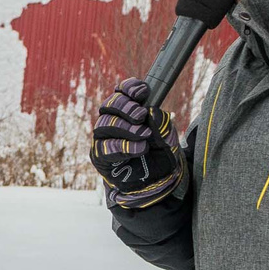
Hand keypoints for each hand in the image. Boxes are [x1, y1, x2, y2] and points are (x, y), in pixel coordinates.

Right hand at [91, 78, 182, 208]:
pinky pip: (104, 147)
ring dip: (125, 127)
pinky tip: (139, 148)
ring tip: (144, 134)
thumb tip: (152, 111)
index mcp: (128, 111)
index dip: (128, 88)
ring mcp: (104, 138)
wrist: (156, 181)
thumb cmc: (159, 154)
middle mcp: (113, 121)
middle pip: (109, 105)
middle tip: (141, 115)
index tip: (143, 92)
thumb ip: (161, 124)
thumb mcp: (168, 137)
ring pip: (104, 124)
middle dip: (125, 107)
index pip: (121, 92)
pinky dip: (123, 146)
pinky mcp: (100, 155)